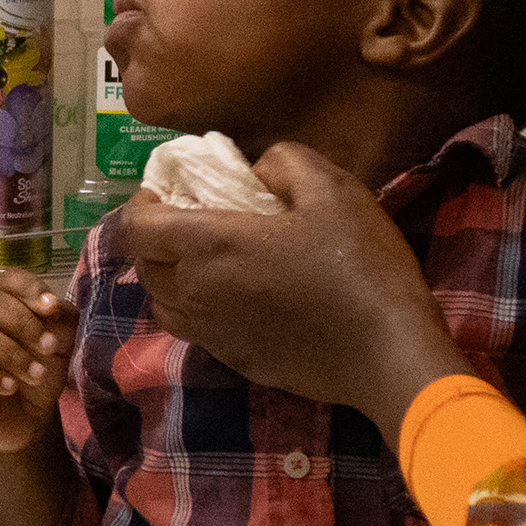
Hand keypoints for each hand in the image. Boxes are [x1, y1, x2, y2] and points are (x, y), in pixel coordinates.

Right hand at [0, 271, 75, 454]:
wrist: (28, 421)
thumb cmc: (39, 375)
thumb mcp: (61, 347)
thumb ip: (61, 321)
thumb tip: (53, 306)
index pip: (7, 280)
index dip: (28, 289)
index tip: (51, 309)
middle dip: (24, 325)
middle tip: (49, 349)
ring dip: (11, 354)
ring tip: (36, 375)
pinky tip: (9, 386)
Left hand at [116, 144, 467, 436]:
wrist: (388, 355)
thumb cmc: (359, 266)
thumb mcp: (332, 189)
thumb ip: (283, 162)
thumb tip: (255, 168)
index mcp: (210, 246)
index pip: (137, 227)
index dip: (141, 203)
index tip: (167, 190)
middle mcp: (196, 293)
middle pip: (143, 266)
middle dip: (155, 238)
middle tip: (190, 219)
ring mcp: (213, 334)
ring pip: (162, 304)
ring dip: (170, 277)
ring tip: (205, 259)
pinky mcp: (234, 362)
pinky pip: (193, 331)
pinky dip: (196, 309)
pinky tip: (236, 297)